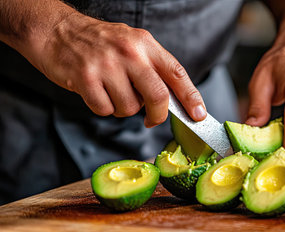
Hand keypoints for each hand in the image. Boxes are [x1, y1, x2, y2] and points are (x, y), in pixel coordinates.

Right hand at [34, 12, 206, 126]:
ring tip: (111, 90)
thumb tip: (173, 101)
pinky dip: (102, 107)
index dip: (192, 97)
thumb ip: (153, 68)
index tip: (199, 115)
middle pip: (158, 96)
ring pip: (129, 109)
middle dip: (158, 115)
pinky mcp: (85, 79)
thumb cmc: (98, 42)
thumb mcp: (132, 44)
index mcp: (145, 44)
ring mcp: (107, 65)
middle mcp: (129, 53)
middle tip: (152, 118)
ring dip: (122, 108)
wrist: (56, 30)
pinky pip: (105, 110)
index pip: (177, 73)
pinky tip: (96, 91)